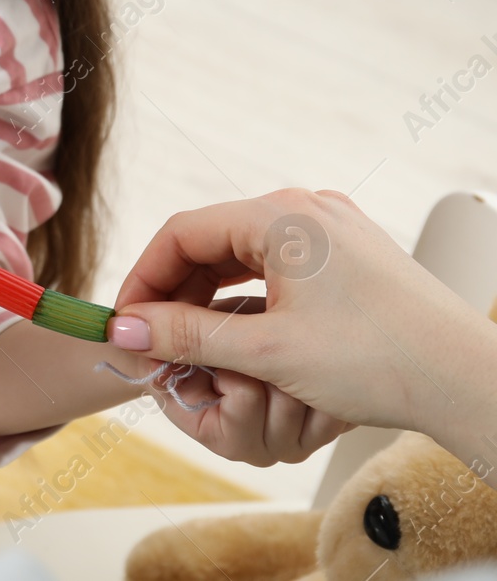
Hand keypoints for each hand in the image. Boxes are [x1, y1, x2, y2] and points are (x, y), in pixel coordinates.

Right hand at [110, 188, 493, 440]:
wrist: (468, 377)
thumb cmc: (379, 359)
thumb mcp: (267, 351)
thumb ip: (187, 335)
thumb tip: (123, 329)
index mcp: (280, 215)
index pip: (181, 232)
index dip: (143, 279)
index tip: (126, 323)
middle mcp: (303, 208)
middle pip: (209, 239)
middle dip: (173, 291)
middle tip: (151, 340)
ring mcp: (330, 228)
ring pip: (240, 254)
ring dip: (206, 296)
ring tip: (187, 343)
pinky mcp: (348, 255)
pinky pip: (274, 266)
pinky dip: (244, 296)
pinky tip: (235, 333)